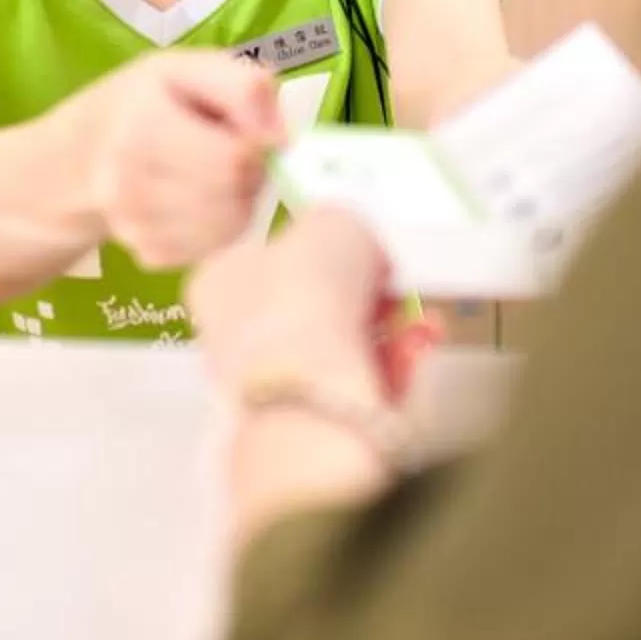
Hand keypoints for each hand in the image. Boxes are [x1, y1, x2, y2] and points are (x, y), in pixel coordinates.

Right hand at [74, 50, 282, 268]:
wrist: (76, 156)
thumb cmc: (141, 103)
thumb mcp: (186, 68)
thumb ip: (243, 87)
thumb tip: (283, 137)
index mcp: (142, 126)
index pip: (233, 159)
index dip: (253, 145)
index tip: (242, 132)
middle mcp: (130, 183)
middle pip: (234, 196)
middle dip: (249, 176)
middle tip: (232, 155)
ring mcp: (135, 225)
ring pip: (229, 227)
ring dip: (239, 202)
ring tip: (217, 177)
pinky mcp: (146, 255)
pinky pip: (211, 250)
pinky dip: (218, 228)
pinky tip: (201, 203)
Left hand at [189, 206, 435, 403]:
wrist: (311, 394)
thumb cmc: (302, 301)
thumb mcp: (333, 221)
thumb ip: (345, 222)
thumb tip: (356, 236)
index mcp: (222, 279)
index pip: (272, 252)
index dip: (322, 244)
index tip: (362, 240)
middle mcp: (242, 334)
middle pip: (317, 300)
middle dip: (368, 290)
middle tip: (394, 277)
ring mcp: (278, 381)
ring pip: (349, 343)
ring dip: (393, 325)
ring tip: (418, 314)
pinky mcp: (316, 418)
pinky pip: (365, 380)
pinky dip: (398, 361)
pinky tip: (419, 343)